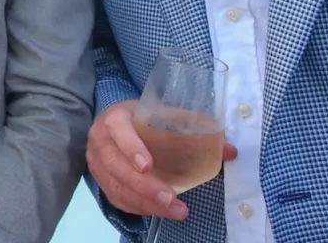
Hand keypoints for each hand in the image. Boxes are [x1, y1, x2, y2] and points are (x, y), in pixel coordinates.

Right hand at [86, 99, 238, 220]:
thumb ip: (193, 129)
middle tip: (171, 198)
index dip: (131, 148)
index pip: (118, 130)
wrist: (113, 125)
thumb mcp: (163, 115)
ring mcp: (97, 163)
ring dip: (146, 202)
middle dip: (144, 186)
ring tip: (175, 210)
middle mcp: (100, 141)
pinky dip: (140, 208)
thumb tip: (230, 151)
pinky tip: (161, 211)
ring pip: (117, 187)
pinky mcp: (101, 182)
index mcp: (115, 118)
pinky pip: (118, 199)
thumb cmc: (142, 119)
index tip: (149, 166)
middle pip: (117, 166)